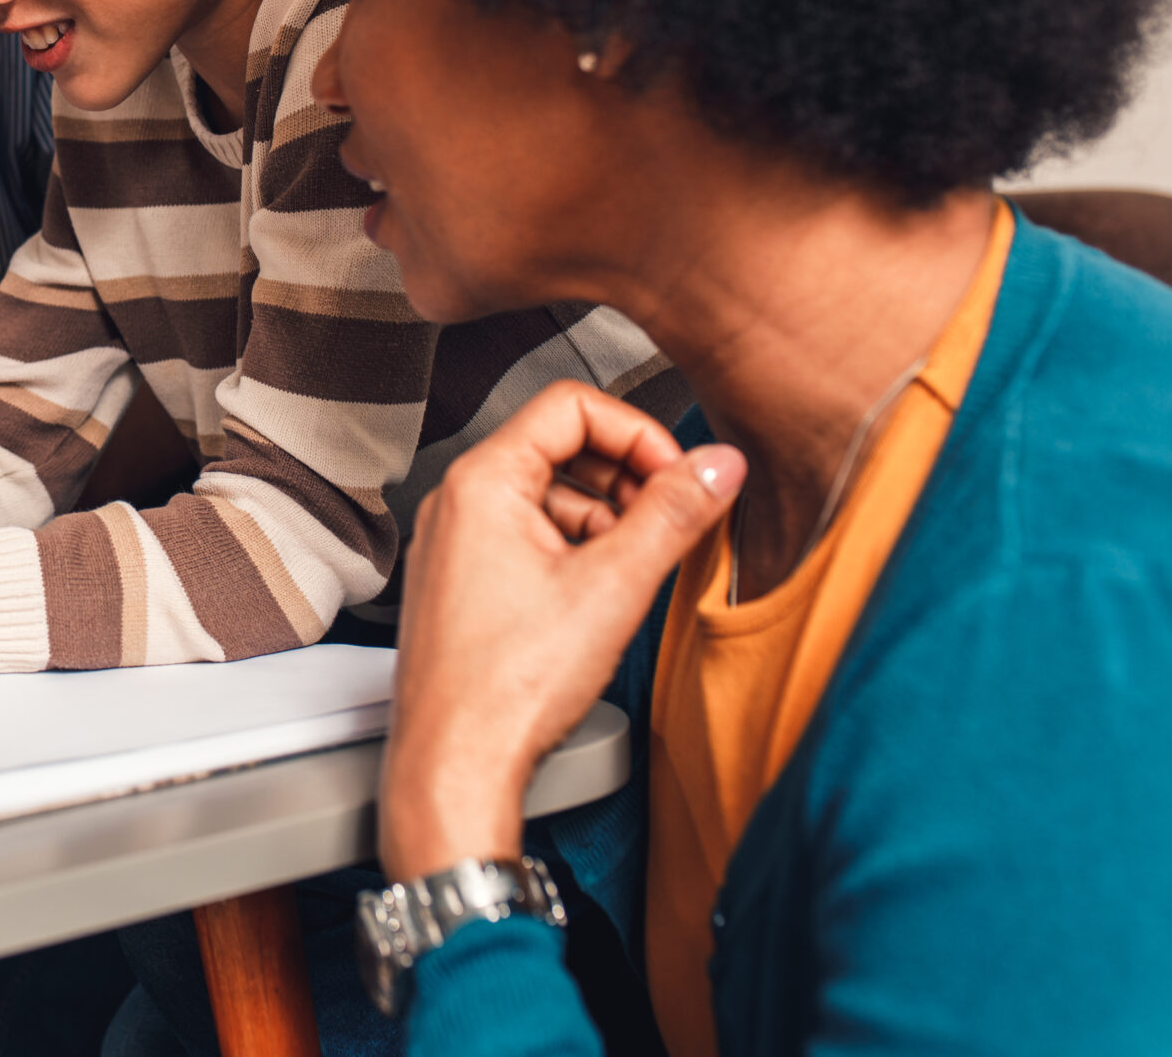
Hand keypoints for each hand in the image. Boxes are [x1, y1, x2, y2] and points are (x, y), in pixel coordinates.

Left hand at [380, 380, 743, 880]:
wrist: (454, 765)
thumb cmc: (508, 687)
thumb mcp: (614, 587)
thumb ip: (673, 515)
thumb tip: (717, 465)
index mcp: (481, 482)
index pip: (571, 406)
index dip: (638, 433)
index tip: (678, 474)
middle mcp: (456, 503)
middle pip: (559, 447)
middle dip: (625, 476)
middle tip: (670, 518)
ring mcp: (454, 544)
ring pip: (547, 497)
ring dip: (604, 518)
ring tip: (637, 565)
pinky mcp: (461, 584)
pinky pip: (526, 538)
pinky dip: (573, 551)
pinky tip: (601, 594)